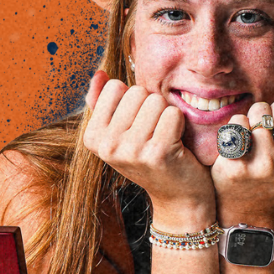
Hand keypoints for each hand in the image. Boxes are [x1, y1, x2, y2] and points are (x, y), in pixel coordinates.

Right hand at [80, 70, 214, 222]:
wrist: (178, 199)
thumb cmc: (150, 160)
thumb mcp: (121, 134)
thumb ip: (105, 103)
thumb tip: (99, 73)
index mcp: (92, 137)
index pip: (115, 87)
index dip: (134, 100)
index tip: (138, 126)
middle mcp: (107, 145)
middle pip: (137, 91)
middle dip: (152, 106)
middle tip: (155, 133)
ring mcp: (131, 150)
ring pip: (156, 101)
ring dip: (167, 115)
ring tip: (165, 138)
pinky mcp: (158, 153)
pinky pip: (173, 114)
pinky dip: (181, 125)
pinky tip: (177, 144)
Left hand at [211, 91, 273, 220]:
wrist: (248, 202)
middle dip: (273, 113)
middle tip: (269, 135)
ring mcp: (264, 167)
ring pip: (259, 111)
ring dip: (254, 118)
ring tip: (254, 138)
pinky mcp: (238, 166)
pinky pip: (238, 122)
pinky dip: (236, 125)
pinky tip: (239, 143)